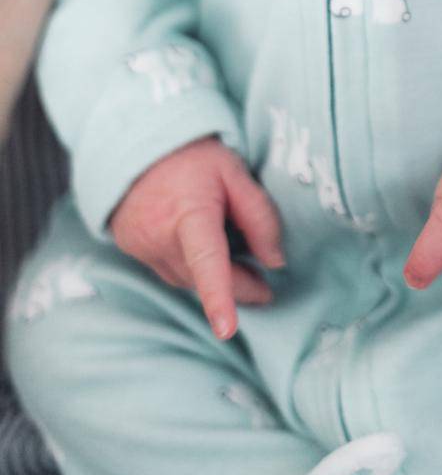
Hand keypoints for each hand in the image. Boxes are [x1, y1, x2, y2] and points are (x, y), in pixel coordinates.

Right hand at [108, 133, 285, 341]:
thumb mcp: (235, 172)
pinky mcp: (132, 250)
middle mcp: (160, 236)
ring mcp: (141, 247)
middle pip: (203, 279)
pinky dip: (191, 271)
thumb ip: (259, 215)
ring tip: (241, 270)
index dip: (219, 297)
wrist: (137, 145)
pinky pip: (169, 271)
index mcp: (189, 213)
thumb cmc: (194, 157)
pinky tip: (206, 256)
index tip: (227, 329)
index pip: (207, 261)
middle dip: (237, 290)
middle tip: (265, 290)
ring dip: (214, 282)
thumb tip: (275, 261)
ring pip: (185, 280)